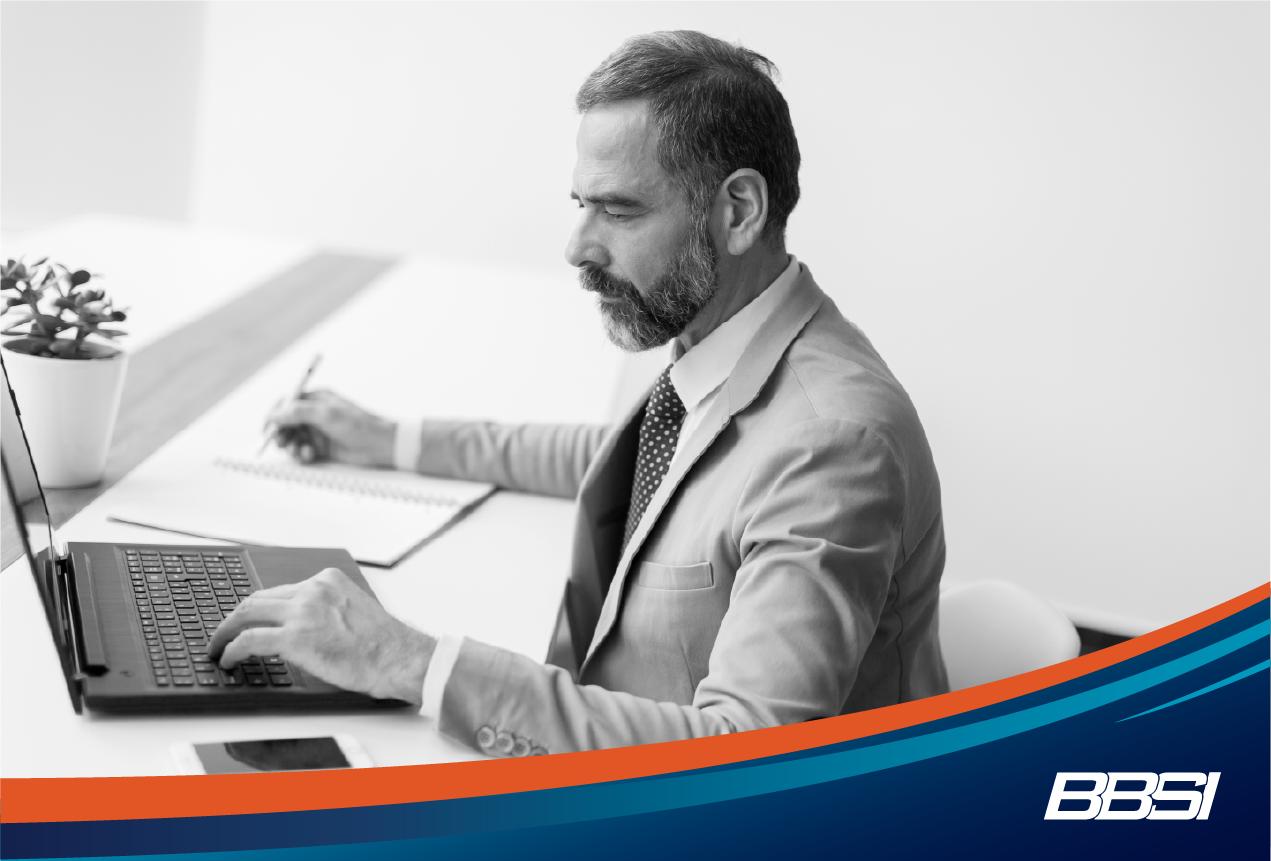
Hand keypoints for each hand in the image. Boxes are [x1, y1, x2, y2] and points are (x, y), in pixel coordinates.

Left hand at [207, 568, 434, 704]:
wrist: (399, 658)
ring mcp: (303, 611)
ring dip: (225, 631)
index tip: (248, 620)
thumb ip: (326, 613)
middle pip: (258, 598)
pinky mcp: (295, 637)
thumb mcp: (354, 613)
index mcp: (328, 581)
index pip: (281, 591)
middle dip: (236, 617)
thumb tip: (303, 632)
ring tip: (217, 647)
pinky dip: (231, 649)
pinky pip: (249, 640)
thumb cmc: (384, 646)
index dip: (260, 609)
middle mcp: (313, 590)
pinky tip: (227, 660)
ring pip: (247, 613)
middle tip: (223, 633)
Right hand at [267, 389, 394, 466]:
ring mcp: (317, 431)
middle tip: (280, 442)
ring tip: (298, 451)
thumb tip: (275, 414)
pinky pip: (302, 450)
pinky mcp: (321, 447)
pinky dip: (302, 454)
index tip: (267, 427)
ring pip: (292, 438)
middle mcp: (314, 414)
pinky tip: (309, 455)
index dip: (274, 414)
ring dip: (291, 445)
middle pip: (286, 422)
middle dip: (280, 432)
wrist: (381, 445)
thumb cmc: (360, 425)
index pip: (286, 402)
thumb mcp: (327, 415)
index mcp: (316, 399)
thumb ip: (299, 413)